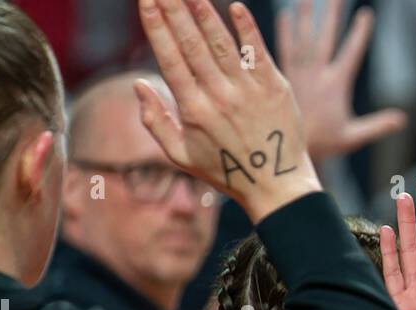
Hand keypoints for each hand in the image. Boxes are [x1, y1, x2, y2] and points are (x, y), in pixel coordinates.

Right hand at [135, 0, 321, 222]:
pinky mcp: (275, 87)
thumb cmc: (226, 171)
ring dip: (204, 13)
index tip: (146, 2)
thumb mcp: (182, 156)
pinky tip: (235, 6)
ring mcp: (248, 91)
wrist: (276, 185)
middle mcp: (218, 97)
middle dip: (174, 10)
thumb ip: (156, 122)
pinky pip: (258, 52)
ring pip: (221, 43)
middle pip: (191, 45)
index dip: (157, 28)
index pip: (170, 59)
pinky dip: (246, 29)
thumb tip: (138, 85)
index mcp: (193, 110)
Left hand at [277, 0, 405, 160]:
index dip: (360, 32)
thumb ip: (378, 125)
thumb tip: (403, 119)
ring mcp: (299, 73)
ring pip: (304, 37)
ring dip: (307, 15)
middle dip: (333, 13)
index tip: (366, 13)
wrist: (288, 151)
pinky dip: (285, 33)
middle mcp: (317, 74)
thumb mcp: (353, 136)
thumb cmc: (323, 145)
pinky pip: (284, 50)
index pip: (351, 52)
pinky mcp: (284, 76)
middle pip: (327, 36)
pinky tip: (285, 16)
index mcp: (336, 85)